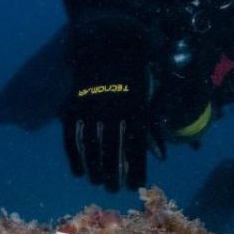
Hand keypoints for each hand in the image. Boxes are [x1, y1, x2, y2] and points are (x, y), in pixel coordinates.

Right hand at [62, 17, 163, 191]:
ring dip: (94, 168)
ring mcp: (91, 108)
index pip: (136, 146)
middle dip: (113, 173)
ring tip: (97, 182)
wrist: (107, 44)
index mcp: (135, 109)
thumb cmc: (132, 75)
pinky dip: (75, 156)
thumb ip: (152, 128)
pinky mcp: (73, 105)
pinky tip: (79, 171)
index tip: (134, 185)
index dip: (135, 168)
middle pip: (113, 150)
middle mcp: (113, 110)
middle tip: (112, 189)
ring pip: (92, 146)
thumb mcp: (147, 99)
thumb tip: (161, 157)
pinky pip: (72, 136)